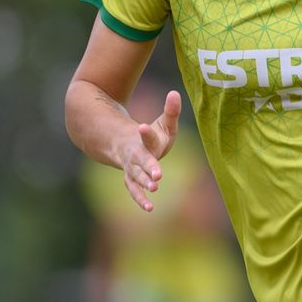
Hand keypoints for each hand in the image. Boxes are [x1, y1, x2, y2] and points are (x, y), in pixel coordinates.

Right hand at [117, 90, 181, 211]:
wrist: (126, 146)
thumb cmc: (152, 136)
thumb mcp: (163, 123)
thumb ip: (170, 111)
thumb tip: (175, 93)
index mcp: (146, 139)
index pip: (146, 135)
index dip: (146, 132)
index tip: (143, 127)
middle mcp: (137, 154)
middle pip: (141, 160)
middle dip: (149, 167)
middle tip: (157, 175)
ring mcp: (131, 168)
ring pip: (136, 176)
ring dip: (144, 183)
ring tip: (154, 189)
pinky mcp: (131, 178)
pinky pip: (134, 190)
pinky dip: (140, 199)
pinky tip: (149, 208)